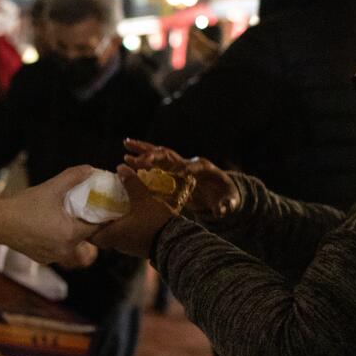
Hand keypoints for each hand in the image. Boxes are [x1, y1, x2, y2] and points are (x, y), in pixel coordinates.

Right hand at [0, 165, 98, 264]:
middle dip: (85, 223)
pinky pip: (58, 249)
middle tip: (83, 209)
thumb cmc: (23, 206)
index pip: (97, 228)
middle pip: (84, 236)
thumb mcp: (50, 188)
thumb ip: (72, 177)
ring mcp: (53, 257)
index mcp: (70, 235)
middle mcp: (64, 250)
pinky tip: (50, 227)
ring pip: (71, 243)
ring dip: (71, 232)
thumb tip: (90, 169)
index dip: (101, 217)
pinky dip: (57, 239)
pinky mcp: (42, 259)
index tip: (101, 206)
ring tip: (66, 217)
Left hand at [90, 165, 174, 257]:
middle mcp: (117, 244)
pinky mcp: (139, 247)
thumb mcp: (142, 199)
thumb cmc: (155, 222)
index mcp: (112, 235)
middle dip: (99, 222)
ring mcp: (128, 248)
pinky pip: (126, 237)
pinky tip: (129, 216)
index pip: (90, 236)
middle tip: (99, 208)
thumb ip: (131, 183)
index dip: (85, 226)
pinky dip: (124, 228)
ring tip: (113, 209)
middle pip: (101, 235)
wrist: (177, 242)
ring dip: (113, 225)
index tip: (85, 213)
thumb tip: (120, 168)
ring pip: (114, 236)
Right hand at [123, 139, 238, 218]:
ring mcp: (179, 164)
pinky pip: (154, 161)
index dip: (182, 168)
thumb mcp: (230, 200)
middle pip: (169, 154)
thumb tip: (221, 212)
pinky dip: (141, 157)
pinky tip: (127, 156)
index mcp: (203, 168)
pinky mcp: (171, 169)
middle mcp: (188, 162)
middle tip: (137, 159)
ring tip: (126, 144)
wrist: (222, 190)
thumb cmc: (226, 195)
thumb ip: (226, 205)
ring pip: (159, 153)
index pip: (191, 165)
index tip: (171, 172)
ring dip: (142, 149)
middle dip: (153, 155)